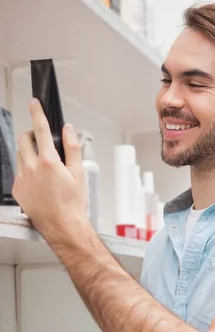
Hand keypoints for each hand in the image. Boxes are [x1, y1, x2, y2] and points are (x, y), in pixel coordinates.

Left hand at [12, 99, 88, 243]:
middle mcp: (32, 168)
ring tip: (43, 166)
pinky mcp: (17, 190)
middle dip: (31, 134)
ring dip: (29, 153)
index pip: (40, 129)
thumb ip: (72, 148)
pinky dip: (26, 170)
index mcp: (49, 162)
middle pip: (23, 139)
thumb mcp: (80, 174)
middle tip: (40, 140)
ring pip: (19, 155)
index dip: (37, 113)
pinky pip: (18, 172)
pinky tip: (39, 182)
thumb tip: (68, 131)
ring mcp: (22, 179)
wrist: (63, 227)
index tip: (34, 104)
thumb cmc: (73, 205)